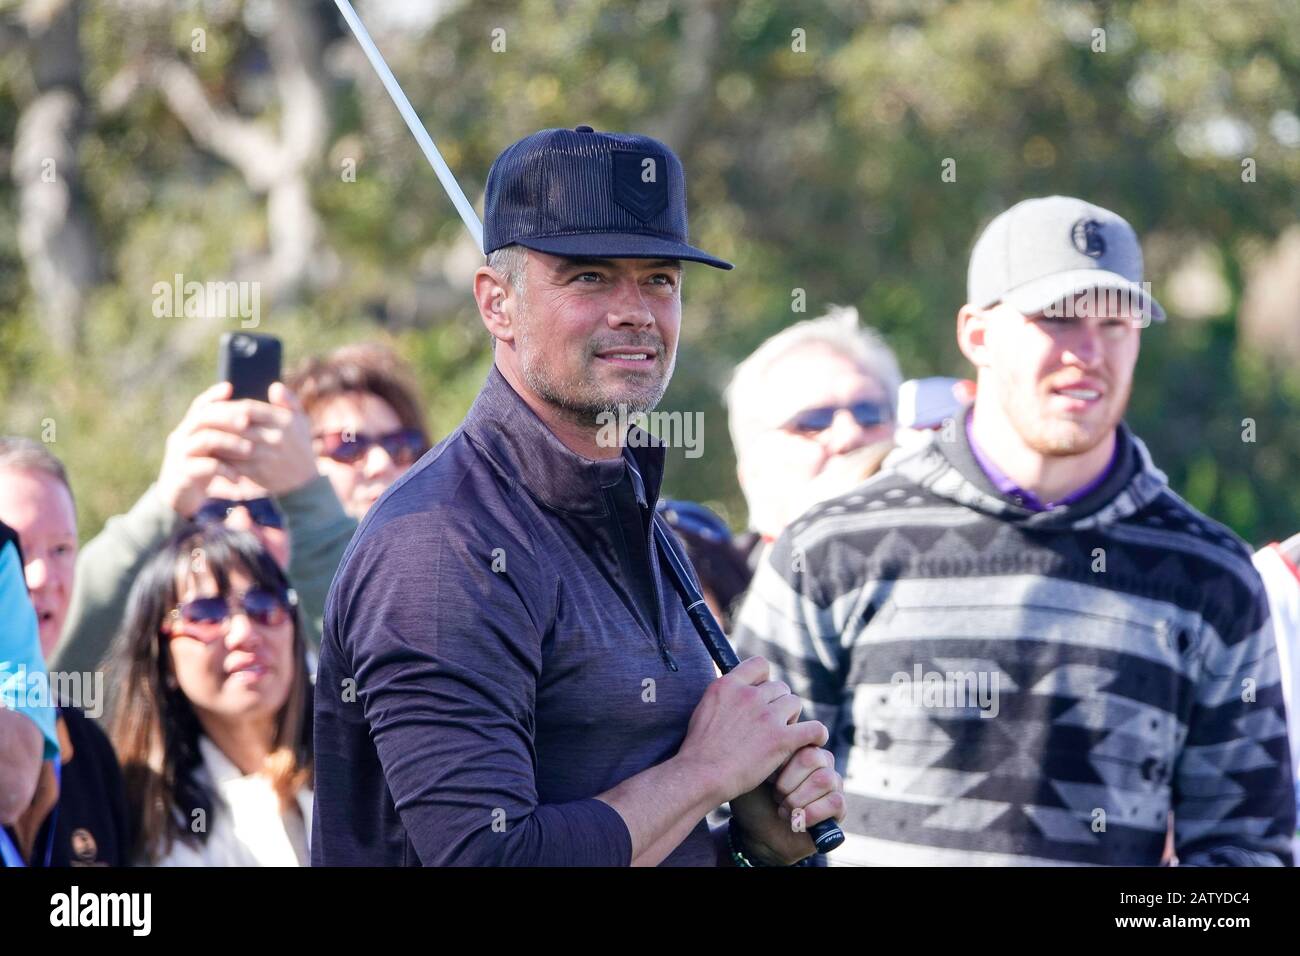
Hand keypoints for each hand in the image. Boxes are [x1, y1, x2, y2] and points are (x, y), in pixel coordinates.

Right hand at [156, 381, 244, 517]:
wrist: (181, 496)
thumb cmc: (203, 468)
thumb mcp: (212, 449)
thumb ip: (224, 433)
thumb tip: (248, 415)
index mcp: (190, 428)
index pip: (200, 405)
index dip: (212, 395)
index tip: (230, 387)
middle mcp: (182, 437)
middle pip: (202, 417)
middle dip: (226, 416)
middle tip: (247, 421)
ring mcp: (181, 454)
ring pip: (205, 439)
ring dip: (230, 442)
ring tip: (249, 450)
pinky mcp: (183, 473)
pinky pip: (204, 467)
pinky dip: (224, 470)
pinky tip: (238, 477)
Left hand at [212, 382, 318, 495]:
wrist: (304, 481)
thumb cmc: (299, 445)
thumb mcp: (300, 420)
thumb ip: (289, 401)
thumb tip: (275, 386)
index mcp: (284, 421)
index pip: (249, 408)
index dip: (229, 406)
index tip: (216, 407)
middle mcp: (276, 437)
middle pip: (238, 425)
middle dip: (218, 422)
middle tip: (202, 420)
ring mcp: (267, 455)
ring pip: (233, 444)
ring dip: (216, 439)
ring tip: (203, 435)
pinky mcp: (259, 471)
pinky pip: (234, 461)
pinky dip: (220, 457)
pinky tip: (211, 452)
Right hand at [677, 656, 827, 807]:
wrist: (702, 774)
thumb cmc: (700, 749)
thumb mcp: (705, 707)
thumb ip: (725, 695)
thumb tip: (736, 691)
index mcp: (729, 685)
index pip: (760, 665)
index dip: (765, 679)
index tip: (762, 695)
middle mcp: (749, 695)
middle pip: (780, 687)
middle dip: (778, 703)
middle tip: (772, 724)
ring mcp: (766, 716)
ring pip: (795, 703)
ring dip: (792, 717)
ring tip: (784, 734)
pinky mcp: (781, 739)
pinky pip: (813, 728)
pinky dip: (817, 734)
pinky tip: (816, 740)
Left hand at [729, 744, 844, 865]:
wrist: (756, 833)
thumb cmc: (752, 799)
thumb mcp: (750, 772)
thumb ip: (763, 750)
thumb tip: (777, 735)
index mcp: (799, 746)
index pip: (799, 737)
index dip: (780, 761)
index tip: (767, 778)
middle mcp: (820, 761)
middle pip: (812, 757)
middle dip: (787, 782)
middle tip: (775, 796)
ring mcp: (832, 782)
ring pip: (824, 779)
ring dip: (797, 800)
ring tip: (783, 810)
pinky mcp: (838, 806)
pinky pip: (835, 801)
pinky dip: (811, 814)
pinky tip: (796, 820)